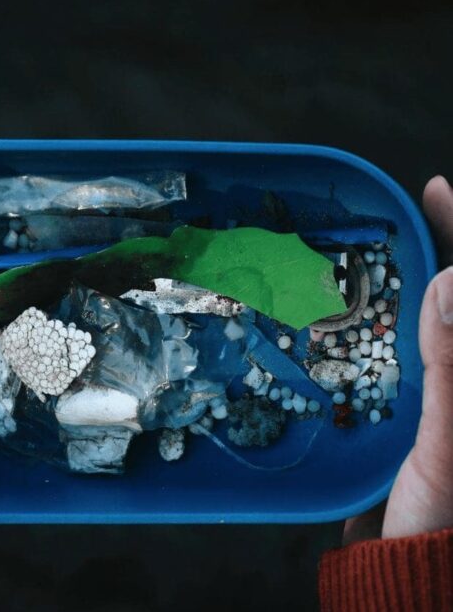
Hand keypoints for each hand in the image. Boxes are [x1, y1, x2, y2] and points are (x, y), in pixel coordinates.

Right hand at [344, 175, 452, 542]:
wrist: (408, 574)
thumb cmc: (443, 517)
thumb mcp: (449, 444)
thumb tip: (451, 281)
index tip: (434, 191)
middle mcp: (452, 377)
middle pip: (439, 299)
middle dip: (419, 252)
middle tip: (386, 219)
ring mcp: (425, 393)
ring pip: (403, 323)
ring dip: (379, 288)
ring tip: (345, 254)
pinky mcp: (394, 413)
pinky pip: (375, 358)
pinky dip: (353, 333)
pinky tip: (323, 318)